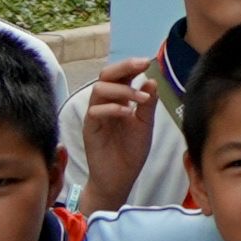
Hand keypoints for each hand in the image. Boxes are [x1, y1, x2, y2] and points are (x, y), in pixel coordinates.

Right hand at [77, 57, 158, 205]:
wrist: (120, 178)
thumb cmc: (131, 151)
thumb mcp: (145, 126)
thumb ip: (147, 104)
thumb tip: (151, 80)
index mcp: (119, 100)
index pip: (121, 76)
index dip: (131, 66)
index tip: (147, 62)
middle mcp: (105, 104)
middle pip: (105, 76)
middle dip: (123, 67)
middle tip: (141, 65)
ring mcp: (95, 116)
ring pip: (98, 90)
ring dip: (122, 90)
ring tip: (140, 100)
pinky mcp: (89, 129)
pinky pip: (94, 111)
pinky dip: (112, 108)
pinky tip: (127, 113)